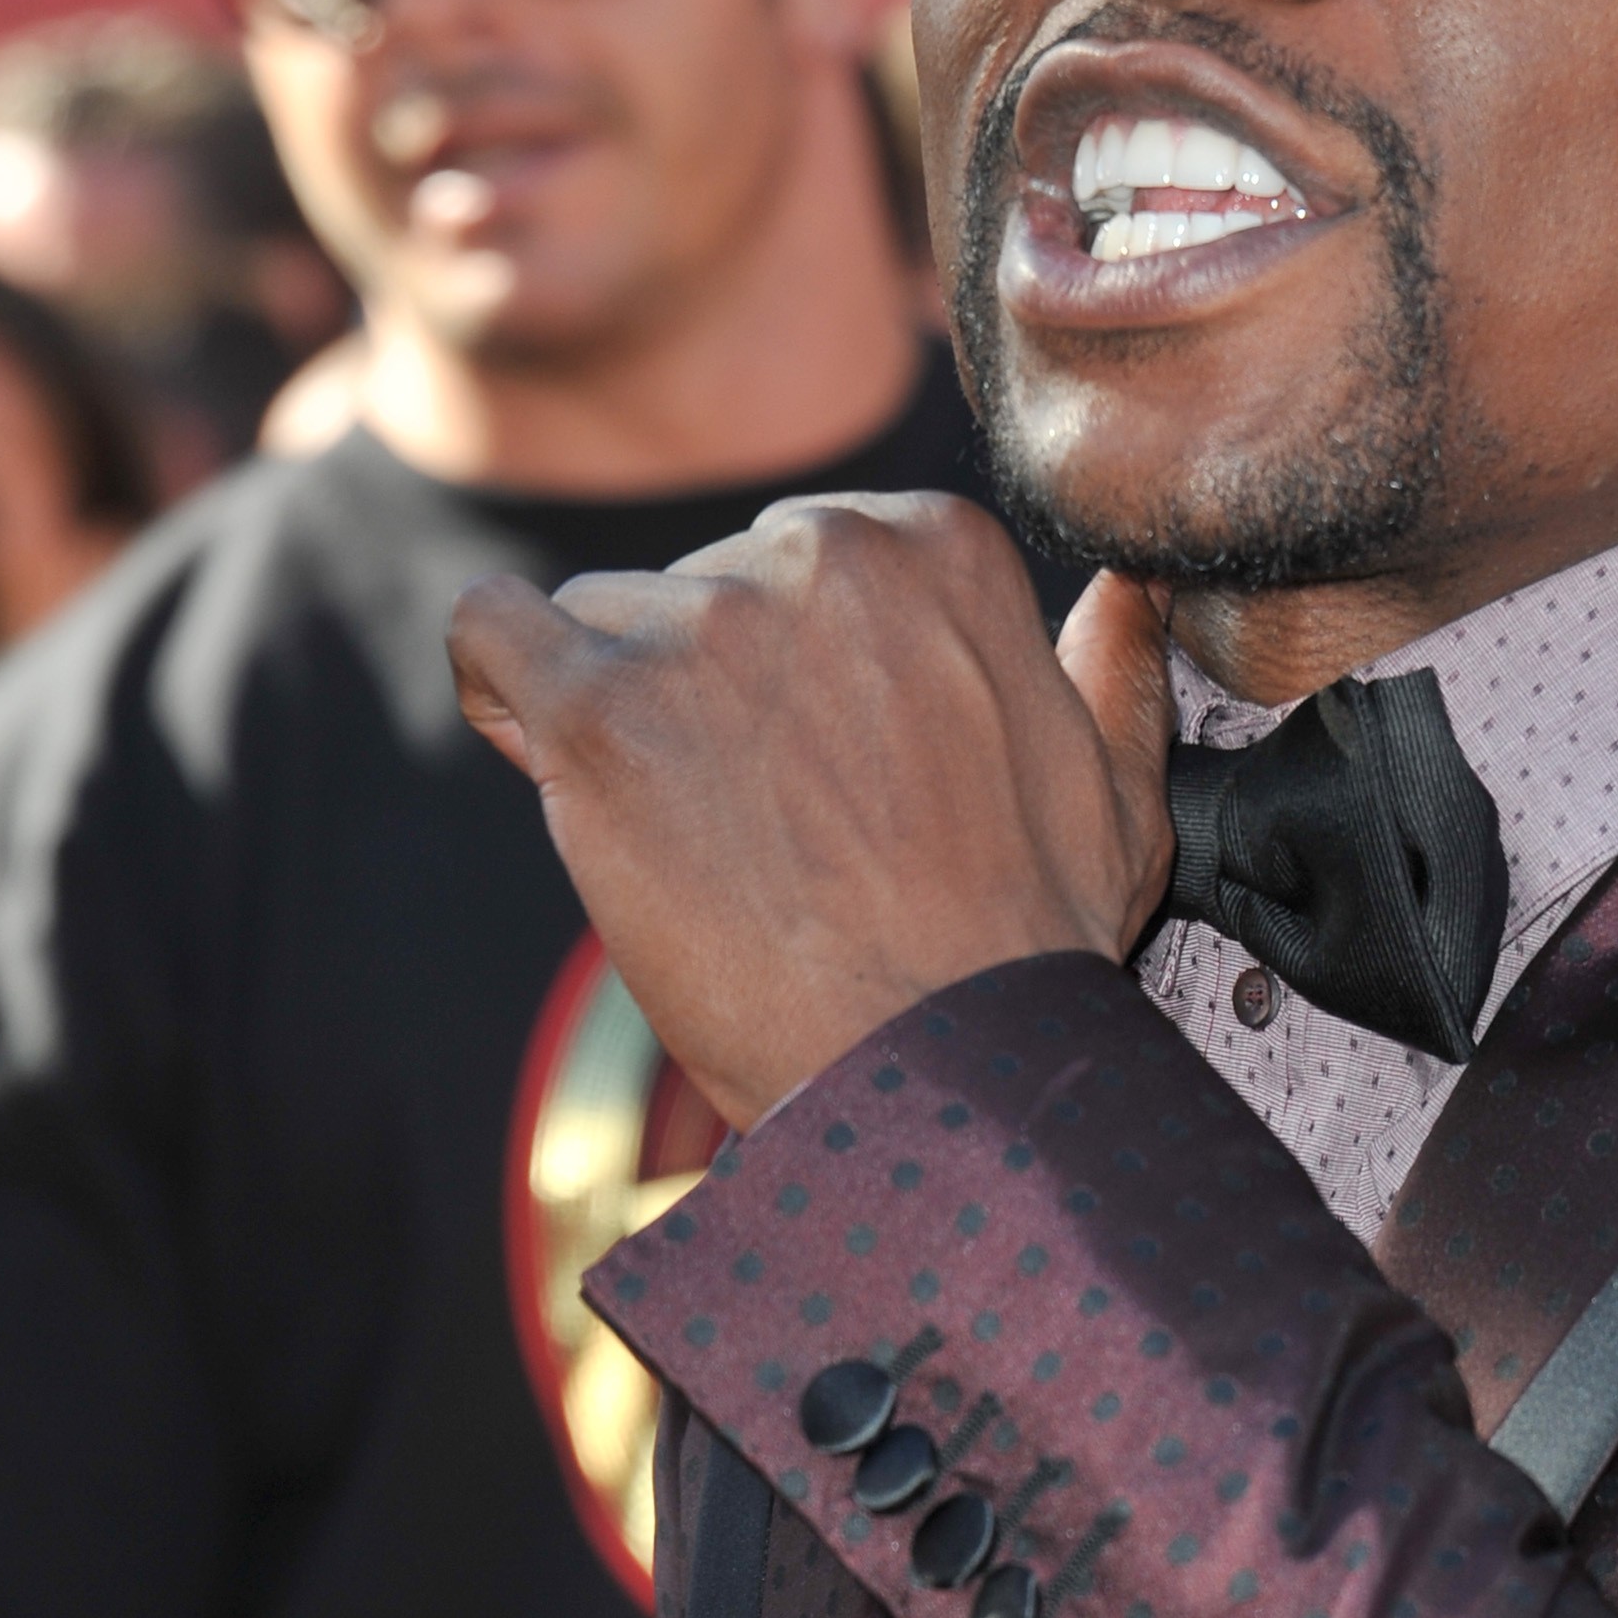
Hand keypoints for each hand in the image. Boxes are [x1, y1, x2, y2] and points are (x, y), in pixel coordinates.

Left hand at [449, 496, 1177, 1127]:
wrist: (935, 1070)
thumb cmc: (1022, 952)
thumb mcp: (1118, 797)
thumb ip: (1110, 674)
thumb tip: (1126, 598)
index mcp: (939, 548)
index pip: (810, 552)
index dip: (796, 657)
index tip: (817, 753)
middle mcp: (823, 553)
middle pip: (704, 579)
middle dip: (713, 684)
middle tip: (760, 818)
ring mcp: (708, 625)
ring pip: (606, 618)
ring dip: (626, 708)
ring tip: (687, 832)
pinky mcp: (601, 707)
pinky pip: (491, 635)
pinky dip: (502, 686)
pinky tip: (540, 750)